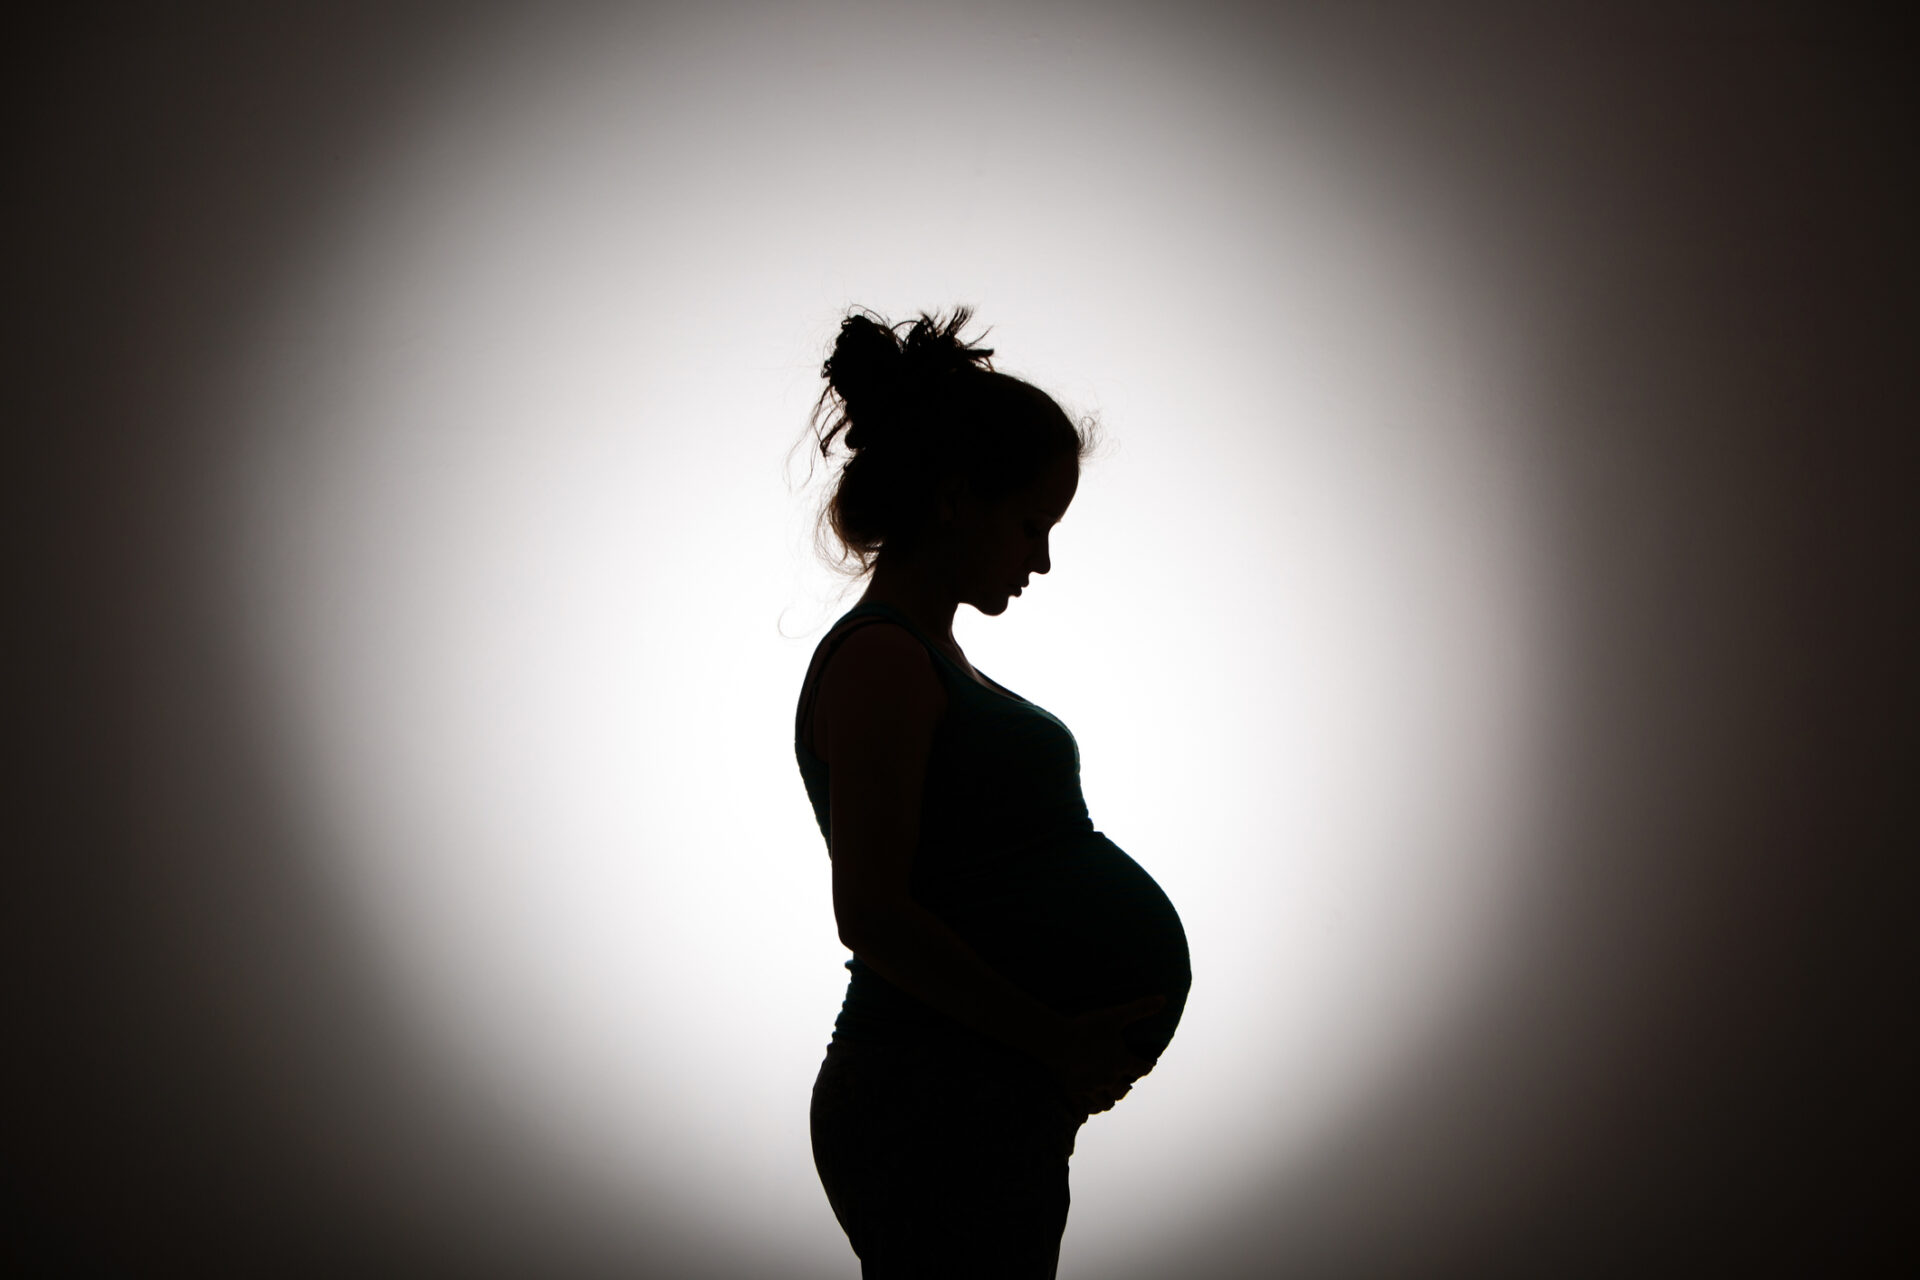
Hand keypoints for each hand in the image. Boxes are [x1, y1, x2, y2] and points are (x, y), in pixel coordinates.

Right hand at [1038, 995, 1164, 1114]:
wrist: (1057, 1040)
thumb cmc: (1087, 1027)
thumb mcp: (1115, 1015)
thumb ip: (1140, 1008)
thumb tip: (1164, 999)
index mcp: (1122, 1062)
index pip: (1142, 1068)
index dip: (1146, 1066)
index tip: (1147, 1065)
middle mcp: (1109, 1079)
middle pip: (1124, 1090)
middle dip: (1126, 1087)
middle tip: (1125, 1083)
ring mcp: (1091, 1088)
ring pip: (1106, 1103)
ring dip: (1109, 1100)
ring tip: (1107, 1096)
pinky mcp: (1074, 1093)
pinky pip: (1084, 1110)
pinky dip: (1087, 1111)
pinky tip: (1086, 1111)